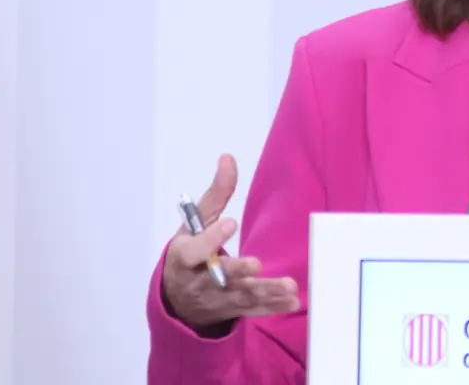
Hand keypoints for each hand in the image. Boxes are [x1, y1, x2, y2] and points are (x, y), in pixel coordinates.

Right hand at [161, 154, 300, 328]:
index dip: (210, 239)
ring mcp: (217, 299)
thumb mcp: (194, 224)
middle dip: (236, 271)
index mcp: (184, 257)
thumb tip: (228, 158)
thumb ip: (215, 194)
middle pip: (218, 278)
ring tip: (289, 286)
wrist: (177, 300)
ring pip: (241, 296)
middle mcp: (199, 281)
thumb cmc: (190, 253)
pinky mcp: (233, 311)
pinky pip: (253, 310)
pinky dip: (273, 307)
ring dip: (266, 291)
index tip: (231, 223)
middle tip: (256, 265)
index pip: (193, 251)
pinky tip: (291, 302)